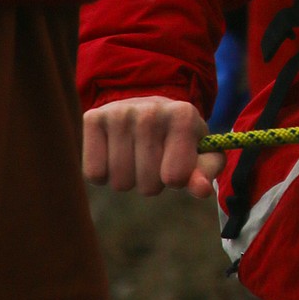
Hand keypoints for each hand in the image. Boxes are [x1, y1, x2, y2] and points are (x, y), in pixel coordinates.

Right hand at [83, 97, 223, 198]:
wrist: (148, 108)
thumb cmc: (178, 138)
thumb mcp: (201, 153)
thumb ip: (206, 172)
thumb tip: (202, 190)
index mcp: (183, 114)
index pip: (176, 178)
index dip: (177, 180)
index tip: (177, 162)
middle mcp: (151, 109)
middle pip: (147, 185)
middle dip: (153, 182)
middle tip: (155, 160)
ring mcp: (119, 112)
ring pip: (120, 182)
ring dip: (129, 179)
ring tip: (136, 156)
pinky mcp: (92, 118)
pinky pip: (94, 173)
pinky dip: (104, 174)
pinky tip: (114, 153)